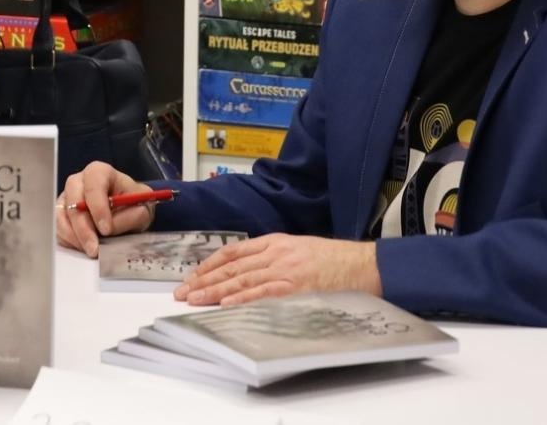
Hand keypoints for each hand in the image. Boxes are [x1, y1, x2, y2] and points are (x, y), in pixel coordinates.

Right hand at [55, 161, 155, 258]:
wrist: (127, 211)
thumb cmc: (133, 204)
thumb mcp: (142, 209)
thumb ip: (130, 217)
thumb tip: (110, 227)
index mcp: (99, 172)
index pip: (93, 185)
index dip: (98, 208)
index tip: (106, 229)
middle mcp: (78, 181)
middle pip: (73, 202)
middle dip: (83, 228)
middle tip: (95, 249)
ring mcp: (66, 197)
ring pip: (62, 217)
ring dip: (75, 237)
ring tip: (92, 251)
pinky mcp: (61, 214)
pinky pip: (58, 229)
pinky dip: (69, 241)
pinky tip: (84, 247)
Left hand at [174, 234, 379, 307]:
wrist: (364, 265)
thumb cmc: (335, 261)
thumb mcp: (299, 250)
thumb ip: (274, 259)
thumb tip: (249, 274)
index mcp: (276, 242)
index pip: (233, 251)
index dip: (210, 264)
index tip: (192, 277)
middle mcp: (276, 253)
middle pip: (232, 266)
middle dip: (204, 280)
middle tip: (182, 292)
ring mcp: (286, 269)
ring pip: (242, 280)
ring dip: (215, 291)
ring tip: (194, 299)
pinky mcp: (297, 286)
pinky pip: (264, 293)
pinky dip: (243, 299)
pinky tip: (225, 304)